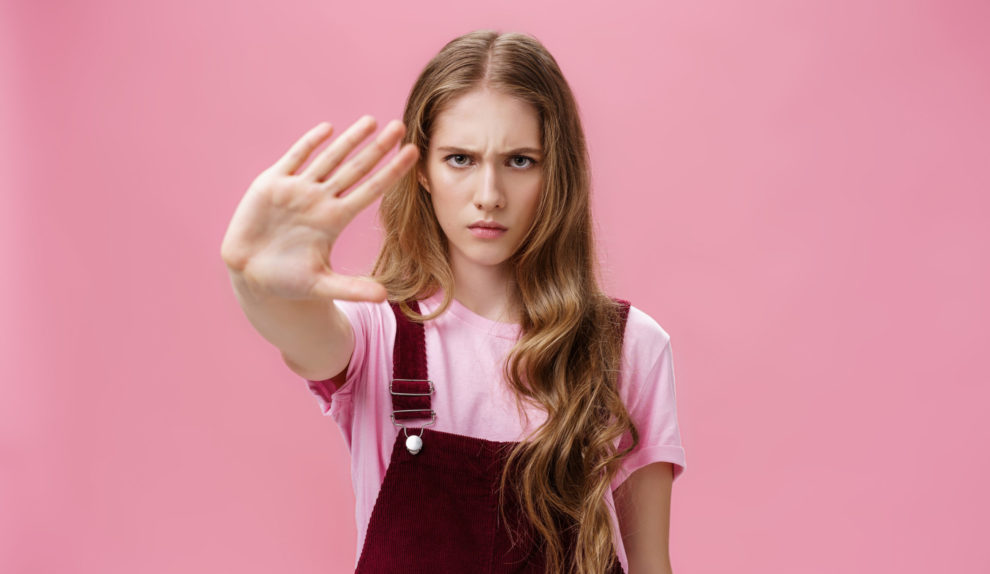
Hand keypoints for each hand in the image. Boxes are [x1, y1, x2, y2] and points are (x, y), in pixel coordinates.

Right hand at [220, 116, 418, 301]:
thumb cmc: (288, 281)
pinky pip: (294, 158)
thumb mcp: (322, 286)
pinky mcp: (271, 184)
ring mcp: (297, 189)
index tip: (413, 155)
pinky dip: (309, 144)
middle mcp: (320, 199)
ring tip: (371, 122)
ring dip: (349, 140)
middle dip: (377, 148)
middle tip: (400, 127)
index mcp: (334, 219)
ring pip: (329, 158)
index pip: (370, 190)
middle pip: (355, 169)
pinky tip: (327, 129)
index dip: (391, 172)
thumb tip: (384, 298)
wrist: (249, 275)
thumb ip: (352, 289)